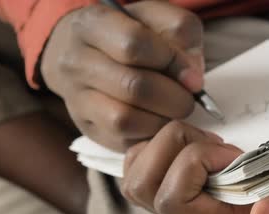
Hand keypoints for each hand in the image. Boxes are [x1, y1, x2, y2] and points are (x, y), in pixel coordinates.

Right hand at [41, 1, 203, 151]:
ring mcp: (77, 99)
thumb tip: (191, 78)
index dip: (172, 61)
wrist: (86, 54)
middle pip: (133, 86)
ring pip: (124, 119)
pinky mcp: (87, 128)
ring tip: (172, 112)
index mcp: (91, 24)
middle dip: (173, 98)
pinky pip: (122, 140)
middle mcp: (76, 62)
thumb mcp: (156, 18)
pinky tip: (158, 122)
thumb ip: (179, 32)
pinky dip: (148, 135)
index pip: (134, 43)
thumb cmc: (128, 35)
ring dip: (161, 120)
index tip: (192, 77)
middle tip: (188, 100)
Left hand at [121, 121, 268, 213]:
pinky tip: (197, 139)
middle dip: (172, 149)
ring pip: (135, 177)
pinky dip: (159, 142)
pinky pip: (142, 162)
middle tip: (213, 141)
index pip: (172, 202)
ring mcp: (189, 199)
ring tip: (206, 140)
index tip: (232, 151)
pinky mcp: (183, 180)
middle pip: (142, 188)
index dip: (193, 165)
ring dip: (164, 144)